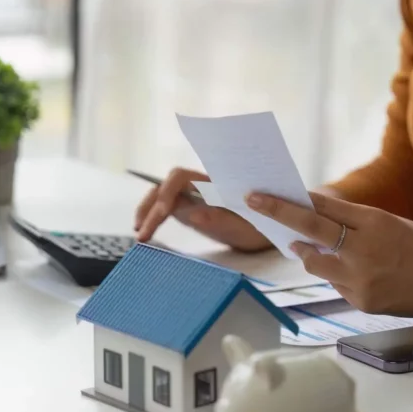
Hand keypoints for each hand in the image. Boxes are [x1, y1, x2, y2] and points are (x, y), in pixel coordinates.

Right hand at [134, 167, 271, 251]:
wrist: (272, 228)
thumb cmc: (262, 226)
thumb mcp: (245, 227)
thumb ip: (221, 220)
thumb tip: (193, 214)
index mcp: (213, 183)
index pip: (180, 177)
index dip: (166, 191)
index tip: (162, 212)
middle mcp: (199, 186)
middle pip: (165, 186)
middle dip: (150, 206)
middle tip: (142, 232)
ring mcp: (193, 197)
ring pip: (162, 196)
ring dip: (148, 211)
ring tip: (140, 234)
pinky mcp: (190, 209)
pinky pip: (167, 208)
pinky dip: (154, 218)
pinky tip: (148, 233)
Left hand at [245, 191, 412, 316]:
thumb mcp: (390, 223)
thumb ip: (351, 222)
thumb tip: (310, 218)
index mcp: (375, 223)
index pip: (322, 208)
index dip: (289, 201)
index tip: (261, 194)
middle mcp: (365, 250)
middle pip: (310, 230)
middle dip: (278, 215)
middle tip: (253, 204)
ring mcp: (362, 280)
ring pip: (315, 263)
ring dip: (308, 253)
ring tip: (308, 246)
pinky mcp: (362, 303)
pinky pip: (335, 285)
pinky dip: (336, 276)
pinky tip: (356, 273)